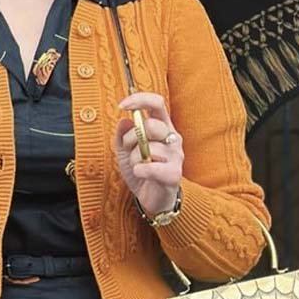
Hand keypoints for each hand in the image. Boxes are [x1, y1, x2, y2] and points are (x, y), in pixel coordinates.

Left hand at [115, 92, 182, 216]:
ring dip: (134, 157)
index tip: (122, 106)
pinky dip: (140, 170)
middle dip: (131, 138)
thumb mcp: (125, 150)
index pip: (157, 103)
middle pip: (152, 125)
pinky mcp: (174, 174)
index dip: (140, 100)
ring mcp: (176, 156)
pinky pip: (151, 167)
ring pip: (149, 147)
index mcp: (162, 127)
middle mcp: (172, 138)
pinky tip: (140, 173)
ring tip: (137, 165)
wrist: (152, 198)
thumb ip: (123, 134)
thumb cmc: (142, 170)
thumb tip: (124, 120)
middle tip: (128, 149)